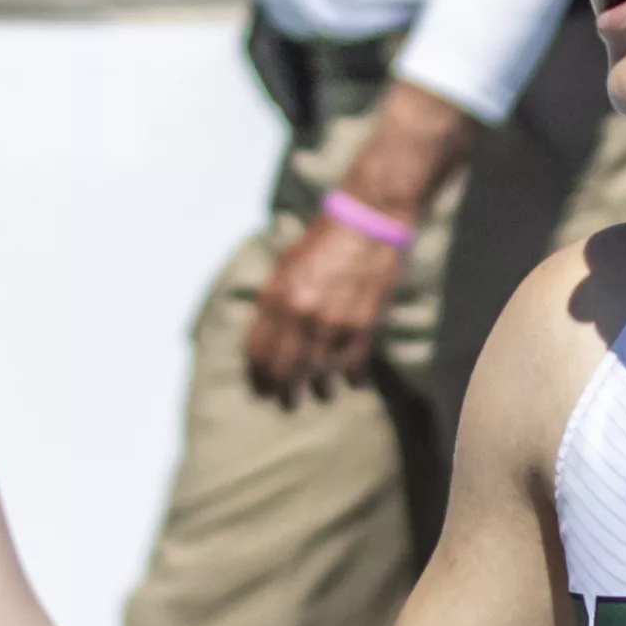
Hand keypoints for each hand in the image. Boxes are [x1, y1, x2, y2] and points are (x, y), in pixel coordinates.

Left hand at [244, 208, 397, 399]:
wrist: (366, 223)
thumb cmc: (323, 240)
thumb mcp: (285, 265)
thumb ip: (273, 300)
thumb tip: (265, 334)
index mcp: (277, 298)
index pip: (260, 353)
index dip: (259, 377)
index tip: (261, 389)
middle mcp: (302, 316)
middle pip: (286, 371)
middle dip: (284, 392)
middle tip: (287, 402)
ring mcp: (333, 325)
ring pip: (320, 377)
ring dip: (319, 391)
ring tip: (320, 395)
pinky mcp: (363, 327)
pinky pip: (353, 368)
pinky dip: (352, 379)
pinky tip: (352, 383)